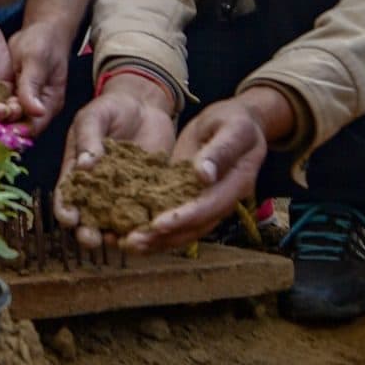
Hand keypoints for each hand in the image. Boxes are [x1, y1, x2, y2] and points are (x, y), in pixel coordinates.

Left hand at [4, 21, 74, 132]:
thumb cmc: (44, 42)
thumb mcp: (36, 62)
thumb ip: (33, 86)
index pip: (31, 127)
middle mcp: (37, 108)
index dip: (11, 132)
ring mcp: (23, 102)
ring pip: (5, 120)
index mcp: (49, 103)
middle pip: (16, 127)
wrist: (42, 29)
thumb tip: (36, 111)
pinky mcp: (11, 95)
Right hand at [55, 74, 178, 240]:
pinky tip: (149, 228)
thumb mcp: (94, 117)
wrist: (146, 104)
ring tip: (119, 240)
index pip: (66, 197)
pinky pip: (145, 212)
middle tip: (92, 239)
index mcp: (77, 172)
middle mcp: (97, 189)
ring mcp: (123, 194)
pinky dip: (146, 223)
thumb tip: (84, 165)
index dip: (66, 211)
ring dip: (116, 234)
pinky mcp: (147, 193)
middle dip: (87, 232)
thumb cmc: (112, 108)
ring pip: (116, 223)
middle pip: (88, 218)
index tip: (70, 218)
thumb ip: (88, 138)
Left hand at [127, 92, 291, 251]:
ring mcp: (205, 203)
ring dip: (155, 240)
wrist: (239, 122)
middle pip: (194, 228)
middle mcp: (222, 201)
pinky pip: (173, 219)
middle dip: (163, 237)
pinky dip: (152, 229)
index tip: (158, 224)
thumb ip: (221, 150)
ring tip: (125, 244)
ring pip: (182, 230)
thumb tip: (204, 175)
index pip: (209, 207)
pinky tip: (127, 232)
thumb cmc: (237, 120)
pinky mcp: (189, 198)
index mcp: (237, 184)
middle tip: (132, 242)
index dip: (184, 218)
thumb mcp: (233, 128)